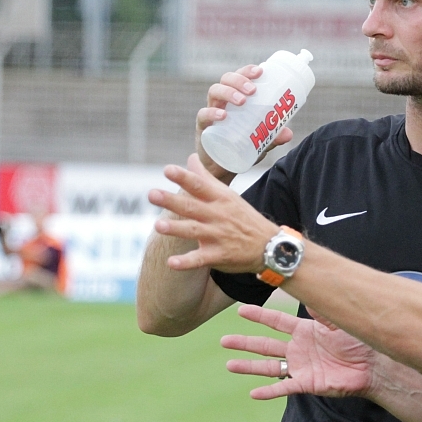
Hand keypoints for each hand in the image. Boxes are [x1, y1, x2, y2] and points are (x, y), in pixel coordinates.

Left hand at [148, 153, 278, 272]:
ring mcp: (219, 236)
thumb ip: (206, 178)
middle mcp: (218, 215)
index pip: (200, 185)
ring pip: (194, 231)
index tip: (168, 170)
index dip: (184, 177)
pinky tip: (171, 263)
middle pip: (192, 206)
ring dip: (177, 229)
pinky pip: (201, 259)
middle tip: (152, 194)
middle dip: (172, 201)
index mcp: (220, 199)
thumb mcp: (228, 195)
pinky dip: (186, 262)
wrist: (269, 246)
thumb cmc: (244, 217)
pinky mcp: (219, 255)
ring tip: (157, 226)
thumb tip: (190, 158)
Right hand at [197, 65, 293, 180]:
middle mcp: (222, 101)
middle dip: (239, 80)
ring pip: (214, 92)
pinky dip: (212, 113)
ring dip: (228, 92)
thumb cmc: (241, 146)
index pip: (239, 76)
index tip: (261, 71)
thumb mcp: (261, 141)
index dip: (248, 70)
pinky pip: (203, 115)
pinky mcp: (203, 127)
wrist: (222, 167)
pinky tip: (223, 115)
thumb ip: (274, 136)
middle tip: (253, 90)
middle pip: (226, 79)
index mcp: (235, 97)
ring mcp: (210, 112)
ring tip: (242, 101)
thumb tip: (289, 133)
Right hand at [221, 305, 376, 399]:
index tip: (240, 310)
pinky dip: (269, 391)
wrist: (373, 365)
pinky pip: (284, 387)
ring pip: (269, 367)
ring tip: (229, 364)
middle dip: (245, 342)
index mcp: (304, 330)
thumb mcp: (339, 321)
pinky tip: (253, 393)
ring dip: (249, 366)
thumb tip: (308, 292)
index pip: (276, 322)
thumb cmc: (359, 340)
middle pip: (266, 344)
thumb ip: (322, 310)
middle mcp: (298, 348)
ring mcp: (301, 367)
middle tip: (224, 341)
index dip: (259, 316)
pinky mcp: (307, 384)